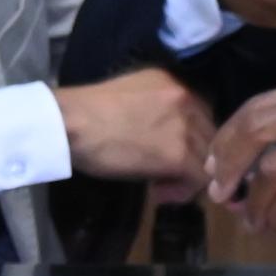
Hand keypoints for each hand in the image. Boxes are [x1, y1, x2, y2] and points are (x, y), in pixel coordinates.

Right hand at [54, 68, 211, 198]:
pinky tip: (159, 193)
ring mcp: (186, 126)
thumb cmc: (83, 113)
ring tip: (161, 188)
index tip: (171, 156)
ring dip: (187, 178)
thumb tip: (165, 137)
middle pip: (209, 137)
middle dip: (193, 160)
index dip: (191, 140)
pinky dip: (184, 192)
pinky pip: (198, 179)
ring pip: (208, 159)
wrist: (65, 123)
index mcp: (174, 82)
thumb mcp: (129, 100)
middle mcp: (187, 98)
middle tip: (166, 176)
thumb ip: (156, 111)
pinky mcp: (179, 154)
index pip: (202, 115)